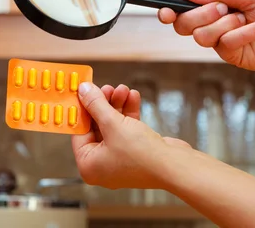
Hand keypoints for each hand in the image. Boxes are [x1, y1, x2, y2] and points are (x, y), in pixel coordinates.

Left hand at [72, 82, 189, 189]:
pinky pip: (127, 129)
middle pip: (97, 127)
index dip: (83, 109)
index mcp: (89, 165)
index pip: (80, 132)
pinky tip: (134, 97)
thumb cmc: (141, 154)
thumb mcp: (113, 124)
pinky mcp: (136, 152)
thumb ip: (96, 105)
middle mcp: (102, 164)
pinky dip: (129, 113)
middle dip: (104, 104)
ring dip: (118, 105)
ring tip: (124, 89)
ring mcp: (120, 158)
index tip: (84, 91)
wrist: (174, 166)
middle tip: (108, 87)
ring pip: (113, 125)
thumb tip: (83, 90)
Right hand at [159, 0, 254, 74]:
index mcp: (215, 1)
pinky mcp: (230, 54)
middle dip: (200, 14)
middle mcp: (214, 21)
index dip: (169, 9)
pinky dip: (241, 34)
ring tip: (246, 19)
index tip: (165, 10)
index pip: (184, 6)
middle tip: (223, 8)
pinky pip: (222, 44)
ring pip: (200, 35)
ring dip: (223, 24)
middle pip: (184, 23)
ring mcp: (220, 39)